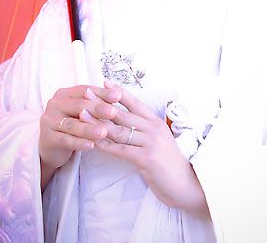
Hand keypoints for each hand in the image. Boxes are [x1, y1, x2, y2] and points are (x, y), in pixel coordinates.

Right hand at [39, 84, 121, 178]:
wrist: (51, 147)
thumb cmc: (72, 125)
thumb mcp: (81, 113)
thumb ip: (95, 103)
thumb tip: (118, 94)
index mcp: (65, 94)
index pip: (85, 90)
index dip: (102, 93)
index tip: (118, 96)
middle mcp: (55, 104)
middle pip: (79, 105)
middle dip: (98, 109)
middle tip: (114, 112)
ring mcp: (48, 121)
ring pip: (72, 124)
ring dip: (89, 128)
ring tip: (104, 132)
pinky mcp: (47, 138)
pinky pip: (65, 140)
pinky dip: (79, 143)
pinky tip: (91, 146)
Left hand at [86, 82, 209, 216]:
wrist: (184, 184)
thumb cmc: (168, 162)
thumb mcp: (158, 140)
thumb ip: (144, 129)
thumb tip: (126, 119)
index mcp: (156, 121)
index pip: (135, 102)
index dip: (119, 91)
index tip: (104, 82)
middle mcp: (153, 128)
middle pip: (123, 113)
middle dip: (103, 103)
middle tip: (87, 94)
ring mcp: (150, 142)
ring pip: (119, 130)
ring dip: (98, 122)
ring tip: (82, 115)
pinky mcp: (146, 158)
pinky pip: (120, 149)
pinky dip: (105, 145)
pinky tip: (92, 141)